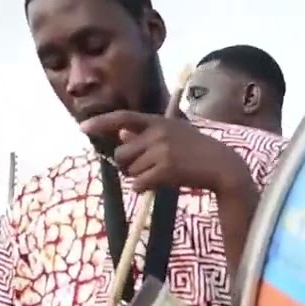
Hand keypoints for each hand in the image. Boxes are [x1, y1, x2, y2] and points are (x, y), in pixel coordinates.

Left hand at [80, 111, 250, 193]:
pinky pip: (138, 183)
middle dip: (126, 164)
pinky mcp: (166, 169)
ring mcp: (162, 151)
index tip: (83, 128)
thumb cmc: (197, 149)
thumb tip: (122, 133)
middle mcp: (158, 133)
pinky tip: (159, 184)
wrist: (221, 165)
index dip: (101, 123)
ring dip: (138, 177)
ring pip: (129, 170)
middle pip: (121, 152)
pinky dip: (144, 187)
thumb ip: (147, 133)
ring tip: (158, 174)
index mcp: (158, 121)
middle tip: (142, 168)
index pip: (123, 118)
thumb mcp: (174, 133)